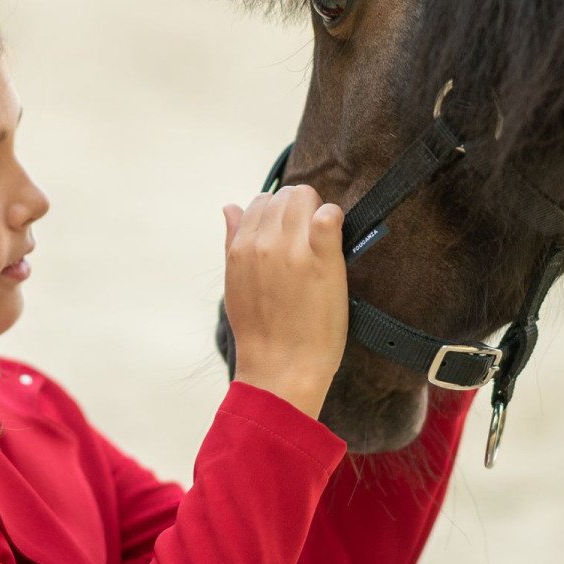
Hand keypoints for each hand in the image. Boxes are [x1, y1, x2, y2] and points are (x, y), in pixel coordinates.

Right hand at [222, 185, 346, 419]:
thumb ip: (232, 240)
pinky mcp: (322, 261)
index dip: (280, 214)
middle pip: (286, 195)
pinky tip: (334, 235)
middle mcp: (263, 243)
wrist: (281, 368)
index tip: (291, 233)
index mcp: (240, 247)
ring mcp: (292, 250)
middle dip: (299, 209)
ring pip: (306, 197)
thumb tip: (229, 207)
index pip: (262, 201)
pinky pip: (328, 217)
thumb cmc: (260, 331)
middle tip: (311, 236)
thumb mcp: (235, 283)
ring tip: (323, 240)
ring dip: (317, 211)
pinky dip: (333, 218)